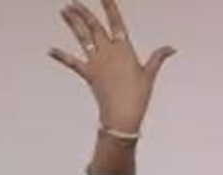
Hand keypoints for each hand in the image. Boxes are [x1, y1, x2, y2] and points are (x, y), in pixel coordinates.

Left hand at [49, 0, 175, 134]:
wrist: (122, 115)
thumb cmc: (138, 96)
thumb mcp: (150, 74)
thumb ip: (158, 57)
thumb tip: (172, 48)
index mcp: (124, 49)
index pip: (116, 22)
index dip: (109, 6)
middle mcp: (108, 52)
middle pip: (93, 26)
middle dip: (82, 12)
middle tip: (72, 1)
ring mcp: (96, 62)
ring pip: (82, 37)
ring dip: (72, 23)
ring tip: (63, 11)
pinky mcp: (88, 74)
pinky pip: (72, 63)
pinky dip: (61, 56)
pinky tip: (50, 50)